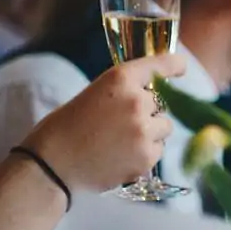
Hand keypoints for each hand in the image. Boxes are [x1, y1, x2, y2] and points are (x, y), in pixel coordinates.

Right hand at [23, 53, 184, 193]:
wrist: (50, 165)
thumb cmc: (66, 128)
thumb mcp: (94, 95)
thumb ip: (124, 92)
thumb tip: (152, 96)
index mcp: (120, 79)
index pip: (159, 65)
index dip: (173, 65)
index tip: (180, 67)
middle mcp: (137, 101)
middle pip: (161, 102)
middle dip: (147, 111)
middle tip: (119, 124)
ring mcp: (144, 130)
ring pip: (164, 127)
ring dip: (150, 133)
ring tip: (119, 142)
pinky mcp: (146, 156)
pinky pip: (158, 150)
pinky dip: (145, 154)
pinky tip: (120, 157)